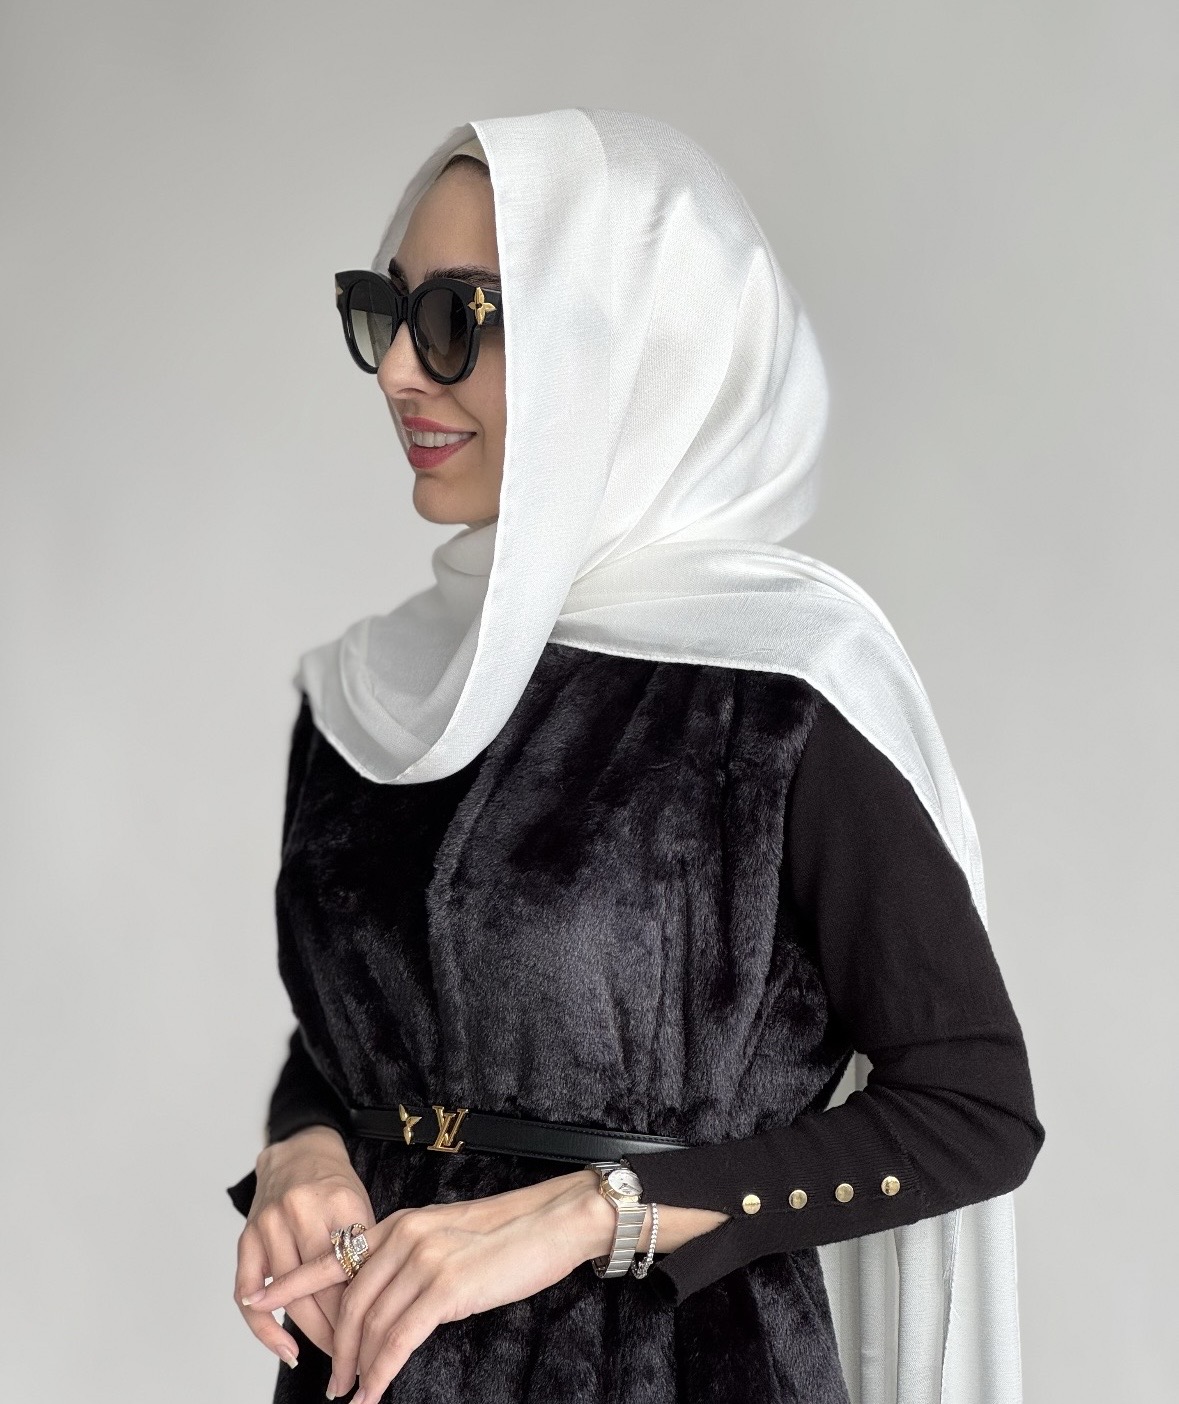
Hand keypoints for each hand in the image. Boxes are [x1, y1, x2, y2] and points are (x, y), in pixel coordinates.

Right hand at [234, 1125, 374, 1369]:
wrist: (298, 1152)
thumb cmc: (335, 1186)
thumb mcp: (360, 1206)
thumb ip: (363, 1249)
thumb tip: (374, 1310)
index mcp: (338, 1200)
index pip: (352, 1267)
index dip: (365, 1308)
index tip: (378, 1337)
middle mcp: (300, 1210)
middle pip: (320, 1285)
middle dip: (341, 1329)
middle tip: (357, 1356)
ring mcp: (269, 1224)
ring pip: (289, 1295)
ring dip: (311, 1334)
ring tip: (332, 1355)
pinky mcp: (246, 1238)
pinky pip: (248, 1294)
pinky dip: (264, 1328)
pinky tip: (285, 1350)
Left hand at [237, 1168, 611, 1402]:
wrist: (554, 1222)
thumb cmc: (510, 1236)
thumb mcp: (448, 1237)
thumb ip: (413, 1260)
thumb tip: (390, 1303)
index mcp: (400, 1223)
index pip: (334, 1255)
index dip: (293, 1282)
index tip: (260, 1298)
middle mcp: (404, 1236)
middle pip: (349, 1303)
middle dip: (334, 1349)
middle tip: (331, 1382)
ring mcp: (423, 1260)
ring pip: (370, 1326)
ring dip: (356, 1368)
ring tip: (350, 1395)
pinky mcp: (445, 1288)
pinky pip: (398, 1341)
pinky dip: (380, 1373)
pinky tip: (373, 1393)